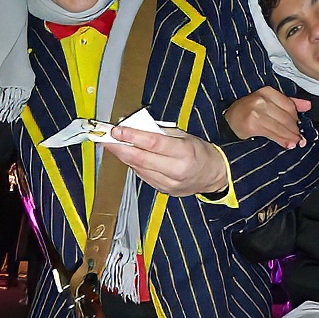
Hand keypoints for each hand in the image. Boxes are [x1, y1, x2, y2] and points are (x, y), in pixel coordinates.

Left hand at [105, 126, 227, 196]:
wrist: (213, 175)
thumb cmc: (199, 151)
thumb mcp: (184, 135)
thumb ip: (159, 132)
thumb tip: (134, 127)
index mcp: (184, 152)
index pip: (153, 143)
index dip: (132, 136)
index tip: (117, 130)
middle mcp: (176, 170)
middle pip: (141, 159)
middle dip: (120, 148)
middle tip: (105, 138)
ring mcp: (169, 184)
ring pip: (139, 169)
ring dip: (123, 156)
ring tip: (112, 145)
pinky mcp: (164, 190)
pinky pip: (143, 176)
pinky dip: (133, 165)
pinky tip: (127, 156)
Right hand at [224, 86, 310, 147]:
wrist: (228, 120)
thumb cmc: (249, 111)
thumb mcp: (268, 102)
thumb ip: (288, 103)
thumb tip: (308, 106)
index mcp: (267, 92)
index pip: (289, 106)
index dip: (297, 118)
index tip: (300, 127)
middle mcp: (261, 100)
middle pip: (286, 117)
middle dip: (295, 130)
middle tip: (300, 139)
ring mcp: (256, 112)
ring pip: (280, 127)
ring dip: (290, 137)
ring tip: (296, 143)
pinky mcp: (252, 124)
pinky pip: (272, 134)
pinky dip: (282, 140)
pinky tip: (287, 145)